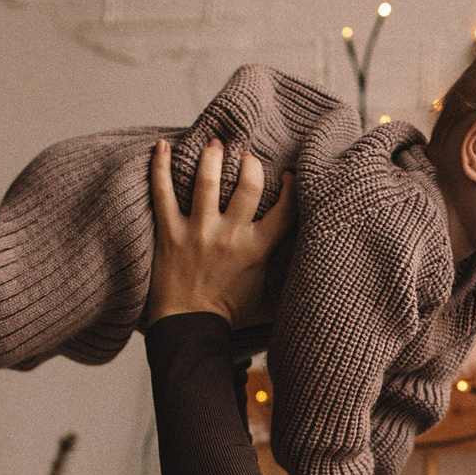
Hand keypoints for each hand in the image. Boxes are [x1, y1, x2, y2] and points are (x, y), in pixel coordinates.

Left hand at [145, 138, 293, 330]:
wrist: (189, 329)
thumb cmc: (229, 315)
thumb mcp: (268, 298)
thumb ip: (286, 278)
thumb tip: (315, 272)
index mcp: (258, 249)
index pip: (286, 208)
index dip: (292, 186)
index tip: (289, 175)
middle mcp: (230, 237)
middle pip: (248, 185)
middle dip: (250, 163)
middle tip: (246, 156)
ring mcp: (198, 232)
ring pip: (207, 181)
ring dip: (212, 156)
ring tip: (215, 145)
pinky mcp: (170, 233)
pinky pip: (163, 193)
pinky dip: (160, 167)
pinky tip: (162, 145)